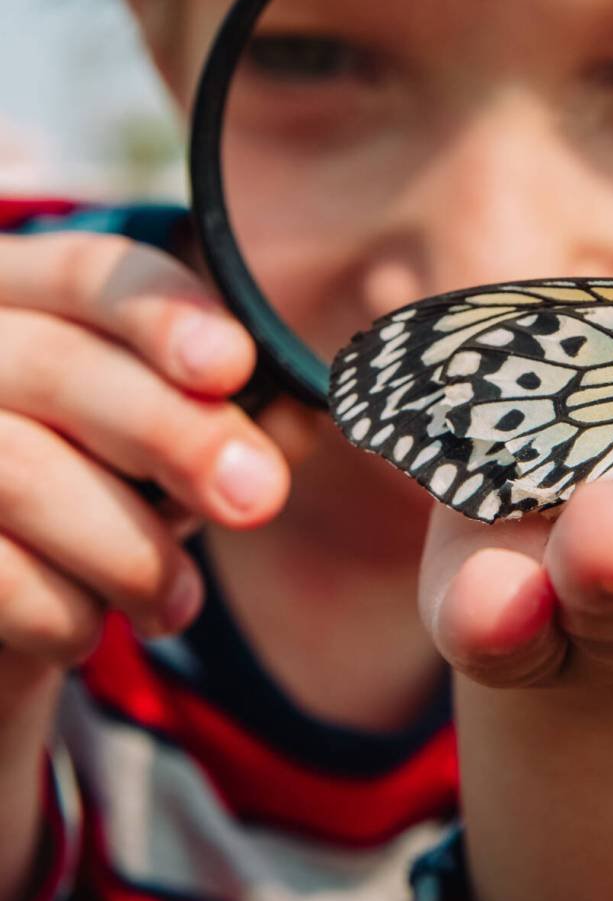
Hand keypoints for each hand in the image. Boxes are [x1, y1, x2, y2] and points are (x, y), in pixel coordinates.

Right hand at [0, 232, 288, 699]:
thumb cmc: (89, 489)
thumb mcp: (153, 436)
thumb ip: (218, 412)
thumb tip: (297, 418)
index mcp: (18, 293)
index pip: (90, 273)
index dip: (165, 313)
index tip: (233, 366)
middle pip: (62, 367)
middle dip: (176, 435)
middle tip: (259, 497)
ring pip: (25, 472)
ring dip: (130, 550)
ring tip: (178, 601)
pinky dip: (60, 611)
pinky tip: (89, 627)